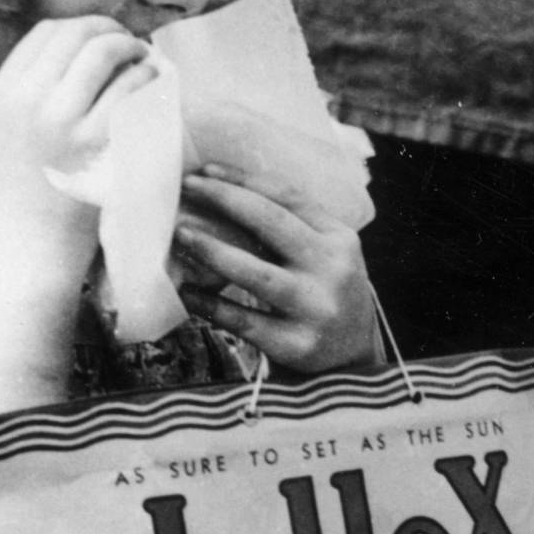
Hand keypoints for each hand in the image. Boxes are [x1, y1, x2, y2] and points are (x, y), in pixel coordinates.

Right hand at [0, 17, 152, 254]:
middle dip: (113, 30)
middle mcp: (29, 99)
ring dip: (135, 49)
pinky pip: (133, 86)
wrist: (34, 242)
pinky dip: (150, 77)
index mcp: (5, 91)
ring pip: (107, 50)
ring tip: (146, 63)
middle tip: (133, 46)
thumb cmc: (36, 183)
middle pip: (79, 32)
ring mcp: (64, 120)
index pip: (47, 30)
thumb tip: (97, 38)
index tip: (104, 38)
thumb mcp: (17, 125)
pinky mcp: (98, 142)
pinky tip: (155, 86)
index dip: (83, 26)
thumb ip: (42, 84)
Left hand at [173, 164, 377, 375]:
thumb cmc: (324, 297)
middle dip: (224, 199)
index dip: (244, 180)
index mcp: (340, 239)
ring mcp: (315, 308)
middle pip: (271, 223)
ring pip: (255, 272)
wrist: (352, 363)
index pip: (289, 197)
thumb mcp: (326, 258)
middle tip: (185, 188)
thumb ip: (292, 231)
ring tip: (181, 236)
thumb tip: (224, 196)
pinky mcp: (296, 344)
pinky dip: (210, 304)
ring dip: (211, 250)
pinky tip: (187, 292)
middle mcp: (332, 269)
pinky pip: (243, 319)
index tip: (206, 170)